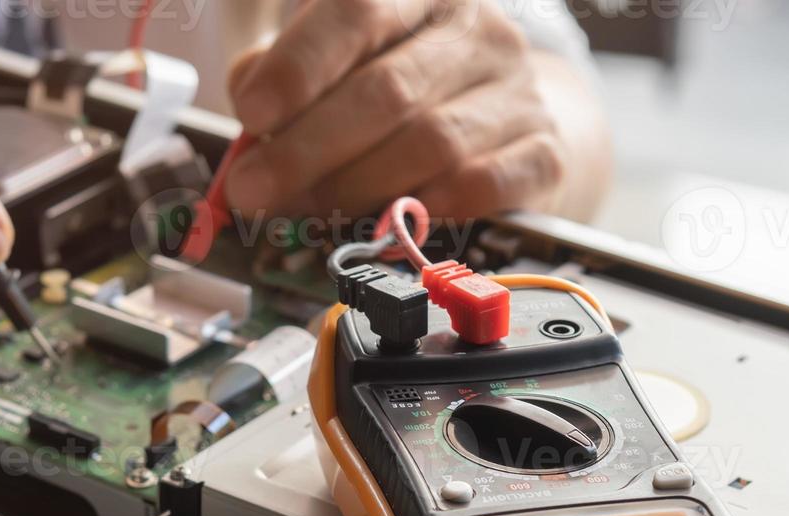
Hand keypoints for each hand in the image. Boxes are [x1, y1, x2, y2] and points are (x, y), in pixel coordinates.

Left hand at [224, 0, 609, 222]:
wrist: (511, 125)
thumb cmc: (404, 94)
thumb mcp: (341, 65)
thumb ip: (286, 73)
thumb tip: (247, 98)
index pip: (357, 11)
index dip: (300, 66)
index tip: (251, 114)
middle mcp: (475, 30)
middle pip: (386, 91)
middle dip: (306, 150)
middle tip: (254, 191)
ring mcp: (517, 90)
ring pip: (428, 145)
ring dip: (353, 188)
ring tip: (306, 212)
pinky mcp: (542, 151)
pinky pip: (479, 186)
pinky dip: (423, 210)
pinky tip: (386, 222)